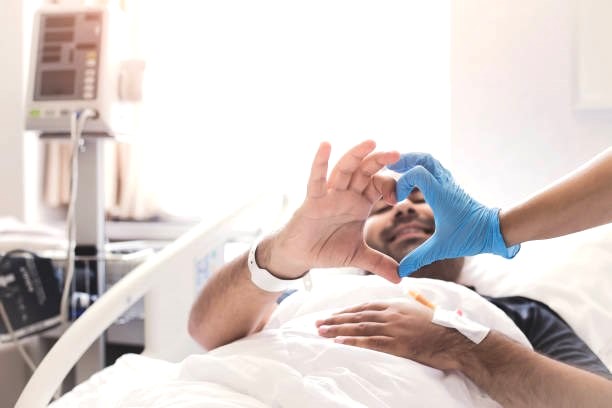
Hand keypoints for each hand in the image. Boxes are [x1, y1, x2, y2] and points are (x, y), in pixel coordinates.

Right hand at [258, 140, 400, 282]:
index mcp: (360, 204)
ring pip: (344, 169)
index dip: (391, 186)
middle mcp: (347, 195)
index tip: (401, 196)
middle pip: (365, 171)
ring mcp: (330, 195)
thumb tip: (400, 278)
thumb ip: (379, 263)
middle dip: (379, 161)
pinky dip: (320, 163)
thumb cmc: (327, 248)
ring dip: (357, 155)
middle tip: (396, 153)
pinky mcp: (312, 200)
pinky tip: (326, 146)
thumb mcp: (358, 256)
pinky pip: (316, 179)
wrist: (301, 256)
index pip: (379, 186)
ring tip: (371, 142)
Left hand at [315, 300, 467, 370]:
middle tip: (318, 323)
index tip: (334, 314)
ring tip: (322, 332)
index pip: (365, 306)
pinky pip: (370, 342)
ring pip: (359, 328)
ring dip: (338, 330)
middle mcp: (391, 314)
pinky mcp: (397, 344)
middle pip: (357, 316)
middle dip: (336, 319)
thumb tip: (405, 299)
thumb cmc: (442, 326)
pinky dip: (353, 341)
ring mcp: (393, 328)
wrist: (456, 339)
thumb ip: (409, 304)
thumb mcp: (422, 309)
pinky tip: (339, 342)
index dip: (347, 311)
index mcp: (396, 305)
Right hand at [387, 153, 519, 276]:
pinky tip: (414, 180)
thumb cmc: (470, 236)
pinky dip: (422, 169)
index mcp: (440, 194)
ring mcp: (449, 184)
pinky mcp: (452, 187)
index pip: (417, 172)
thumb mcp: (441, 248)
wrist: (494, 230)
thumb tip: (400, 273)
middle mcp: (445, 184)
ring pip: (431, 161)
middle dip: (406, 160)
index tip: (396, 200)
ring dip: (414, 162)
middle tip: (390, 168)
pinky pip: (435, 170)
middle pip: (425, 158)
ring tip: (398, 170)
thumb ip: (418, 258)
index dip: (401, 181)